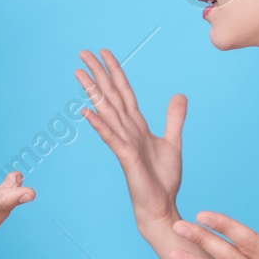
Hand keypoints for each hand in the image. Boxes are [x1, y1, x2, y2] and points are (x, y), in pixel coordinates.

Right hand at [74, 48, 186, 230]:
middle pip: (110, 95)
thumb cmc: (162, 179)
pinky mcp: (126, 157)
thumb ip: (173, 118)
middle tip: (83, 53)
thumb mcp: (172, 142)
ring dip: (93, 91)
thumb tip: (179, 95)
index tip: (104, 53)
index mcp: (137, 125)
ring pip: (106, 111)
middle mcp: (127, 130)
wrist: (160, 206)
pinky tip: (86, 111)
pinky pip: (111, 137)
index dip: (115, 72)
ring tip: (79, 73)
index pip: (124, 92)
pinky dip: (99, 124)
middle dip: (98, 73)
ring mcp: (124, 142)